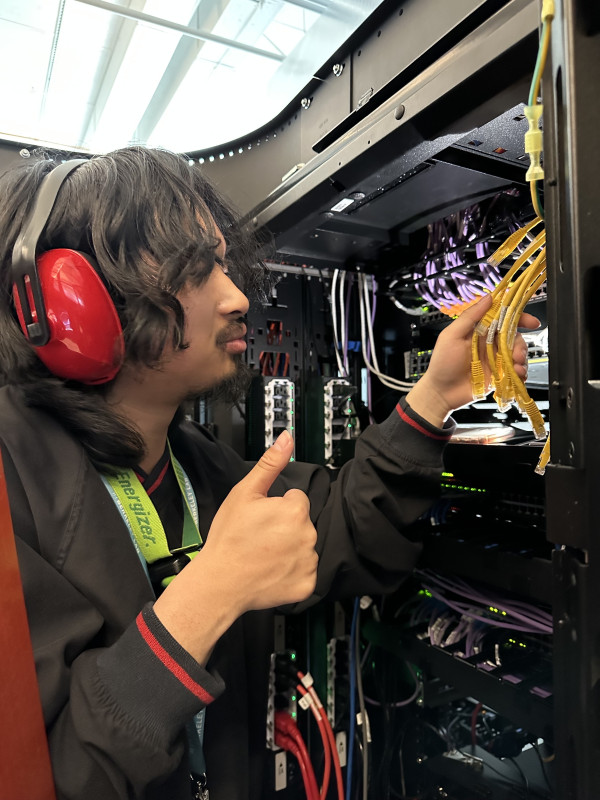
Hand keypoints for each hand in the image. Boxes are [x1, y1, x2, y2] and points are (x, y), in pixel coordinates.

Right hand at [154, 431, 317, 662]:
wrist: (219, 583)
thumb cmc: (229, 537)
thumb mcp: (244, 493)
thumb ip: (270, 464)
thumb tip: (287, 437)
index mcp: (295, 510)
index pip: (297, 500)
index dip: (278, 507)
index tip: (261, 519)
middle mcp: (309, 535)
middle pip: (301, 523)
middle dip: (285, 527)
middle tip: (260, 537)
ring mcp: (309, 562)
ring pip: (304, 546)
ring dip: (290, 549)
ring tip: (264, 555)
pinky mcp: (307, 584)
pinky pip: (305, 572)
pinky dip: (292, 572)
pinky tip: (272, 572)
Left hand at [406, 295, 539, 426]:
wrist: (441, 392)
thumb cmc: (442, 363)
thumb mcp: (452, 336)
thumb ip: (470, 316)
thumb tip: (488, 297)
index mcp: (480, 330)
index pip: (503, 317)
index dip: (519, 316)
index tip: (531, 322)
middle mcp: (490, 343)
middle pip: (515, 336)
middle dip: (520, 344)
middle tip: (516, 354)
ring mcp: (496, 359)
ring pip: (519, 353)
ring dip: (521, 359)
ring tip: (514, 367)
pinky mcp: (500, 375)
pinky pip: (517, 371)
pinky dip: (521, 373)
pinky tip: (516, 376)